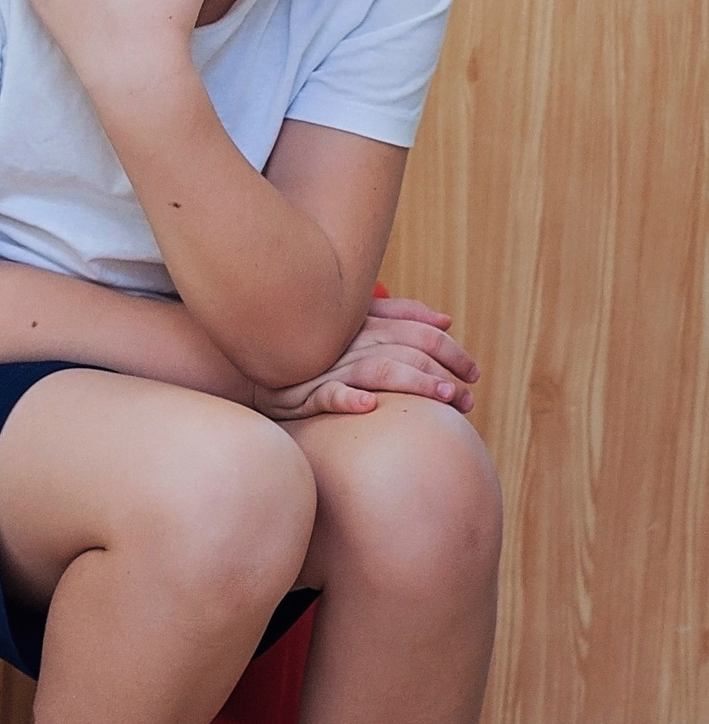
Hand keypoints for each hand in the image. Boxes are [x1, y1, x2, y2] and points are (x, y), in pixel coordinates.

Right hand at [254, 296, 481, 420]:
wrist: (250, 368)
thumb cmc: (313, 349)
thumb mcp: (355, 326)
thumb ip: (398, 316)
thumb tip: (446, 319)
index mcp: (361, 324)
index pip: (416, 330)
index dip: (450, 349)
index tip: (472, 373)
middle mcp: (347, 342)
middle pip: (406, 349)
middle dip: (443, 371)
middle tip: (466, 398)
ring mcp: (325, 367)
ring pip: (378, 368)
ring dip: (414, 381)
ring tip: (445, 397)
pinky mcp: (300, 393)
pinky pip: (326, 394)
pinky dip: (347, 399)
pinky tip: (368, 406)